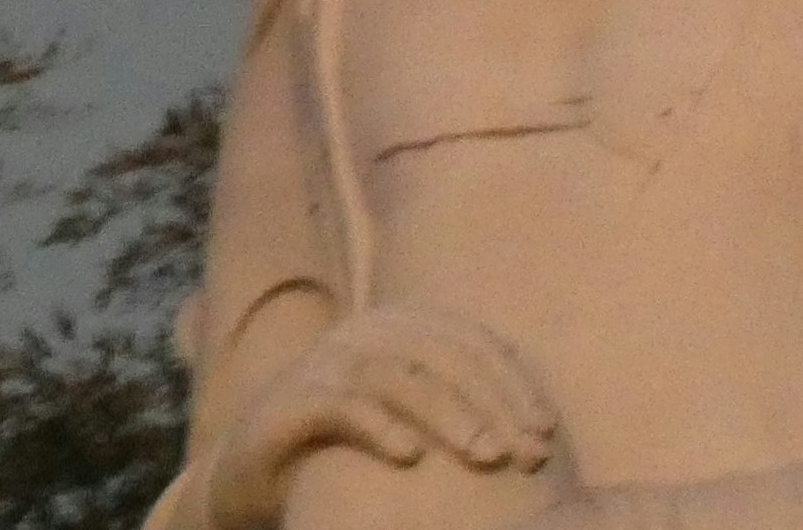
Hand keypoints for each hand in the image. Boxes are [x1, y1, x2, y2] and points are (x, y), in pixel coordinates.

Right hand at [208, 305, 562, 529]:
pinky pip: (339, 406)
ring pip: (399, 377)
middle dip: (493, 404)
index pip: (473, 345)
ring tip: (486, 457)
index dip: (516, 385)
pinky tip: (409, 458)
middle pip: (445, 357)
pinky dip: (378, 426)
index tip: (547, 433)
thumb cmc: (351, 450)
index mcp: (405, 330)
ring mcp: (327, 363)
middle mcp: (368, 335)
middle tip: (525, 454)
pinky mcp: (290, 401)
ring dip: (449, 416)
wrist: (255, 472)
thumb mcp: (412, 422)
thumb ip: (461, 408)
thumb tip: (543, 431)